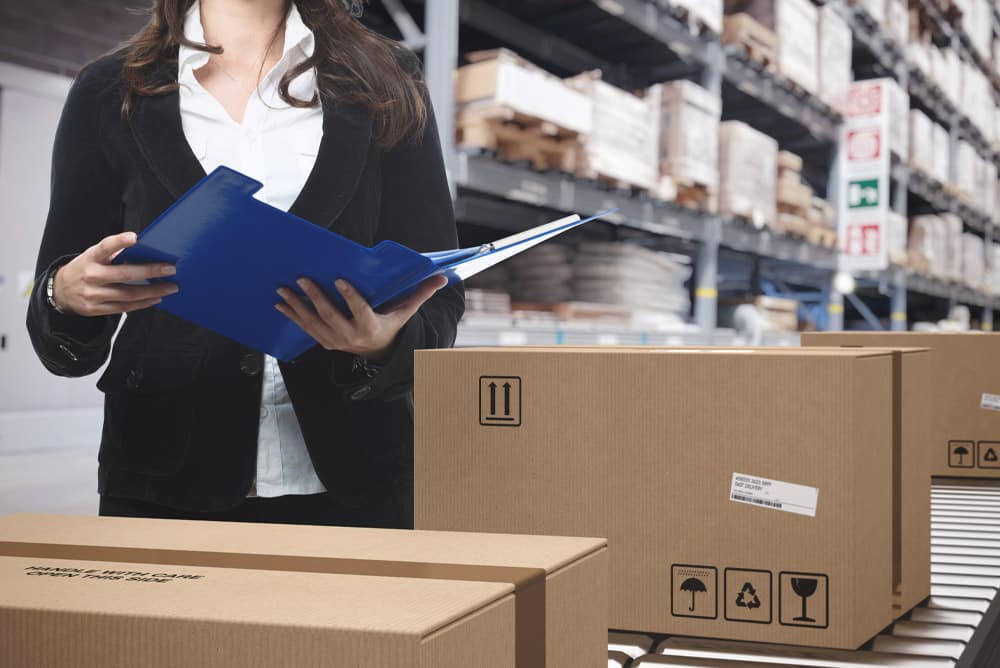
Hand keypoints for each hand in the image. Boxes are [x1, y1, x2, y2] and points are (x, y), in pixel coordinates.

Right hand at [53, 231, 178, 316]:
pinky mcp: (95, 309)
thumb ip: (113, 253)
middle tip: (170, 269)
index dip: (119, 242)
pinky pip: (124, 308)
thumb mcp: (92, 256)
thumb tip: (144, 250)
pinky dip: (143, 303)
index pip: (105, 247)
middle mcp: (91, 276)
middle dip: (150, 271)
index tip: (135, 237)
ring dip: (153, 291)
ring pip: (128, 294)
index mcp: (90, 258)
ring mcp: (93, 294)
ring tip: (170, 287)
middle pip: (124, 274)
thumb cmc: (84, 269)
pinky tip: (156, 298)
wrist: (60, 291)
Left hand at [275, 275, 447, 361]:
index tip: (340, 280)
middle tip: (303, 279)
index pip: (360, 310)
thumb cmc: (391, 324)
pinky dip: (292, 316)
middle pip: (330, 316)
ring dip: (297, 306)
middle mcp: (351, 336)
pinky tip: (280, 304)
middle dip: (315, 297)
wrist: (377, 352)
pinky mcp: (324, 341)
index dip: (349, 296)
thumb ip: (420, 293)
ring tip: (283, 290)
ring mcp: (335, 340)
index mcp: (371, 326)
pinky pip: (306, 328)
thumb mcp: (405, 312)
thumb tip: (441, 277)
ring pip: (313, 322)